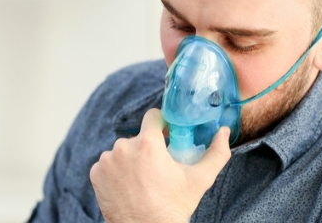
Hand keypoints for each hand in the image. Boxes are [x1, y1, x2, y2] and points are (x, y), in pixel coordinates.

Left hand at [90, 108, 230, 222]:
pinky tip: (129, 184)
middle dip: (149, 147)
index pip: (153, 116)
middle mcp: (123, 148)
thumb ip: (217, 152)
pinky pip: (109, 164)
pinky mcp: (96, 174)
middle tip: (159, 166)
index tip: (167, 137)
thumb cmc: (174, 206)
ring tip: (144, 178)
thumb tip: (224, 132)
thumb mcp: (200, 179)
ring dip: (132, 158)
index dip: (162, 124)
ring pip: (123, 150)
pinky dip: (118, 170)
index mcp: (147, 144)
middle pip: (139, 136)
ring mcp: (107, 162)